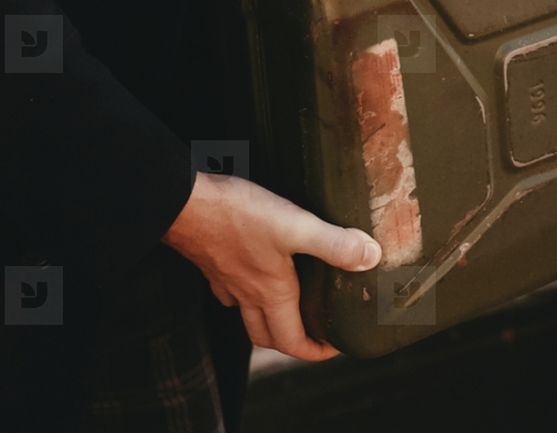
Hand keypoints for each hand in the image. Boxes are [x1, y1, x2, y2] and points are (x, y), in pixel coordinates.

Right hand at [162, 171, 379, 360]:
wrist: (185, 204)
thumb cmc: (237, 216)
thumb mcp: (295, 226)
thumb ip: (333, 243)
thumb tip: (371, 258)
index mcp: (271, 294)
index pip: (292, 342)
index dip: (315, 352)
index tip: (333, 347)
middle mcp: (247, 295)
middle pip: (267, 336)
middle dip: (291, 340)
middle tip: (311, 330)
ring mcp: (226, 280)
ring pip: (246, 314)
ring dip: (266, 317)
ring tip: (285, 302)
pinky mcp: (211, 263)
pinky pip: (230, 289)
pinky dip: (243, 291)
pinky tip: (251, 269)